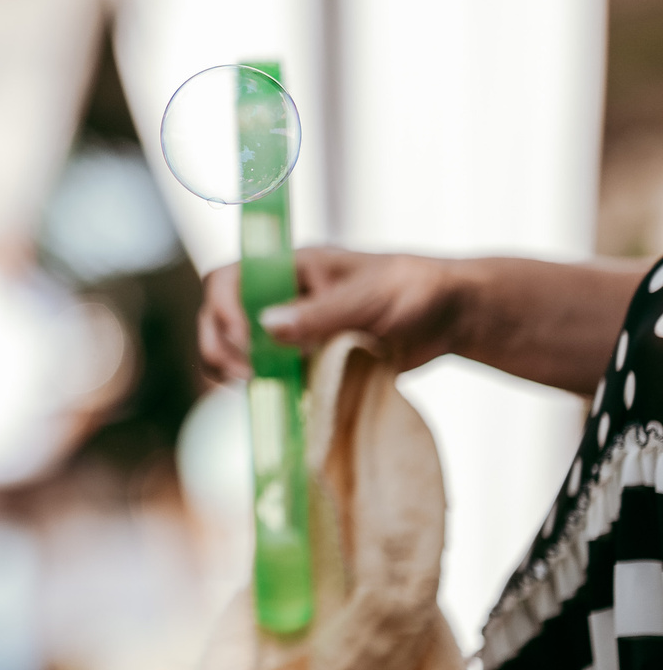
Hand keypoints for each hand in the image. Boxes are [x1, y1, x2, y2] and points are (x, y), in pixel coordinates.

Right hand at [195, 246, 465, 381]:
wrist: (450, 316)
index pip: (228, 279)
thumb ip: (319, 314)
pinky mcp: (305, 359)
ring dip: (234, 370)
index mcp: (289, 268)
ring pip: (235, 348)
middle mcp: (280, 296)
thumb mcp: (368, 298)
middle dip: (221, 346)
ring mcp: (290, 329)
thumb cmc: (413, 290)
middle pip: (220, 316)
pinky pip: (268, 374)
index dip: (223, 309)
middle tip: (248, 376)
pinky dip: (264, 390)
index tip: (246, 339)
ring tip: (257, 389)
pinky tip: (277, 401)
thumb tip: (265, 329)